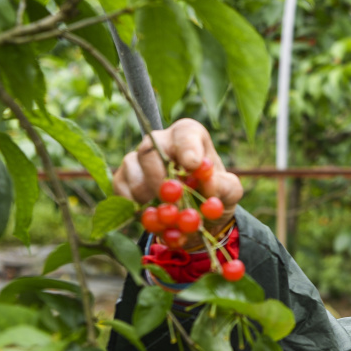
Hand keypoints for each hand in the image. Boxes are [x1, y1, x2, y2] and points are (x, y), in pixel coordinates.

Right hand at [112, 119, 242, 235]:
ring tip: (166, 214)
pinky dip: (133, 205)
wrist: (197, 217)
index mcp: (191, 137)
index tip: (192, 165)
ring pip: (132, 166)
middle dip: (159, 176)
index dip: (187, 147)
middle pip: (150, 149)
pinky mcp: (124, 177)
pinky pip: (120, 186)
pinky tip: (150, 217)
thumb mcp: (230, 192)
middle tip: (170, 199)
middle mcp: (162, 142)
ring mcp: (139, 158)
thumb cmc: (215, 194)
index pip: (185, 133)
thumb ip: (224, 185)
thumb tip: (208, 180)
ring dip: (147, 194)